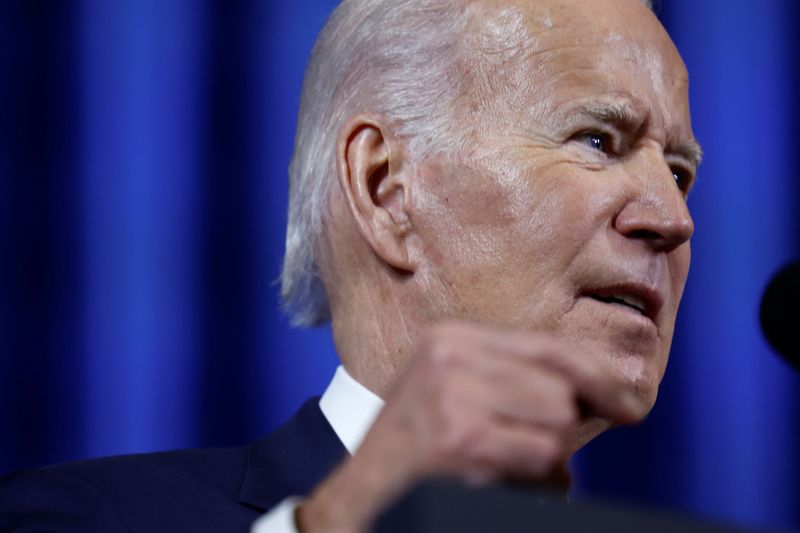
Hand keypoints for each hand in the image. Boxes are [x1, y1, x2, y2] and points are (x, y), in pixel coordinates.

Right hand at [296, 322, 646, 532]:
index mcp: (451, 337)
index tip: (627, 404)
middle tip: (534, 447)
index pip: (548, 346)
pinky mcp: (460, 439)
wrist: (366, 490)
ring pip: (556, 421)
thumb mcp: (454, 387)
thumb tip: (596, 390)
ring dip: (549, 457)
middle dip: (563, 425)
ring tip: (509, 466)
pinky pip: (541, 457)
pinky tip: (502, 482)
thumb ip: (512, 376)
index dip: (597, 376)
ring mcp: (453, 396)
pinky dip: (539, 481)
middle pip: (558, 387)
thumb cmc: (416, 441)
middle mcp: (450, 356)